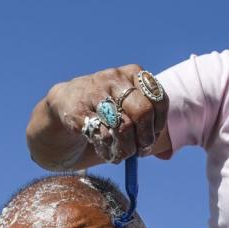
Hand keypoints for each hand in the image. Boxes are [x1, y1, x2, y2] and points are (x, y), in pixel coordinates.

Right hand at [46, 64, 168, 163]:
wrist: (65, 102)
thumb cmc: (106, 108)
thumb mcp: (128, 106)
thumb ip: (148, 122)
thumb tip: (163, 154)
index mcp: (133, 73)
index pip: (159, 99)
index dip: (158, 124)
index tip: (151, 137)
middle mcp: (115, 78)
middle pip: (143, 112)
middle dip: (145, 138)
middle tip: (140, 150)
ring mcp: (95, 92)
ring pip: (123, 127)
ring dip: (126, 149)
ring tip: (121, 154)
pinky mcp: (78, 110)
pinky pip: (103, 136)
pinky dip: (108, 150)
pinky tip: (105, 151)